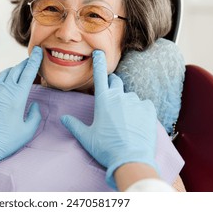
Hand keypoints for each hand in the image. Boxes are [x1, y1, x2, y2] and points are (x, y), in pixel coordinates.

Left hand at [0, 46, 42, 182]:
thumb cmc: (6, 140)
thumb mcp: (28, 130)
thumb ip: (35, 115)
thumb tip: (35, 104)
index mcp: (18, 96)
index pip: (28, 72)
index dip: (35, 60)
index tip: (39, 51)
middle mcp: (4, 89)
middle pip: (16, 69)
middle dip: (25, 63)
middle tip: (30, 60)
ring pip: (3, 75)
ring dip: (12, 71)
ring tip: (17, 72)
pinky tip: (1, 87)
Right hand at [60, 50, 157, 188]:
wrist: (131, 160)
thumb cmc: (106, 148)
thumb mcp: (86, 137)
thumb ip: (74, 125)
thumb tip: (63, 118)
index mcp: (103, 101)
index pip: (100, 75)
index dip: (98, 62)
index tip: (98, 52)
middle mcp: (120, 97)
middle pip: (115, 82)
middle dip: (112, 84)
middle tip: (110, 95)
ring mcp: (135, 102)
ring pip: (129, 96)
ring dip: (125, 101)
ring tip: (124, 119)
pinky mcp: (148, 110)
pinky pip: (143, 103)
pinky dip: (139, 109)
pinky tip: (136, 121)